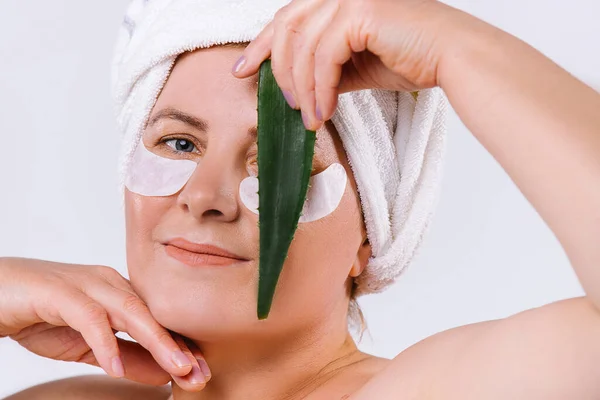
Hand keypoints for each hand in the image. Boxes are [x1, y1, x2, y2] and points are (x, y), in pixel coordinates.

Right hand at [0, 257, 209, 391]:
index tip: (202, 375)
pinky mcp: (60, 292)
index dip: (182, 348)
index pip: (158, 322)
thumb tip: (163, 375)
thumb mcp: (89, 346)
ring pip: (131, 311)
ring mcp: (87, 284)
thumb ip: (125, 357)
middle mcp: (110, 284)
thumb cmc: (41, 315)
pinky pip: (89, 317)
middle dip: (180, 346)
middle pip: (153, 315)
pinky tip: (115, 367)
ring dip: (157, 341)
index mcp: (120, 293)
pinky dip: (104, 342)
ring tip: (177, 368)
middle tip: (200, 375)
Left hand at [232, 0, 460, 129]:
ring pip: (302, 46)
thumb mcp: (356, 66)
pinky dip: (320, 88)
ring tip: (310, 117)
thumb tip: (298, 89)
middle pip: (287, 27)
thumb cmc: (411, 58)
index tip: (242, 71)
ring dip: (301, 88)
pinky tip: (325, 110)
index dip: (260, 45)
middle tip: (284, 104)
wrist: (452, 58)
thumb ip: (325, 69)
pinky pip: (323, 56)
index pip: (287, 17)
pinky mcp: (360, 12)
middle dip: (276, 70)